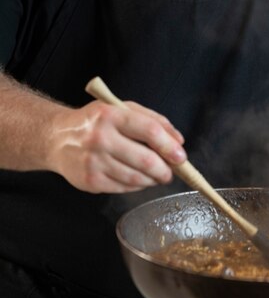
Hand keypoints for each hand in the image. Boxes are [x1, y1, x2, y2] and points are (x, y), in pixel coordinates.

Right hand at [47, 100, 185, 193]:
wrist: (57, 138)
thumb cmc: (95, 122)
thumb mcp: (122, 109)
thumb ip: (152, 120)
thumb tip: (178, 140)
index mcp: (111, 115)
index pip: (149, 131)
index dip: (169, 146)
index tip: (181, 156)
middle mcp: (100, 138)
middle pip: (145, 160)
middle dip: (165, 170)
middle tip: (171, 172)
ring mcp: (93, 162)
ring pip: (136, 178)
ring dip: (152, 180)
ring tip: (157, 176)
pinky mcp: (90, 181)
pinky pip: (123, 188)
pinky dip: (137, 186)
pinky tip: (139, 180)